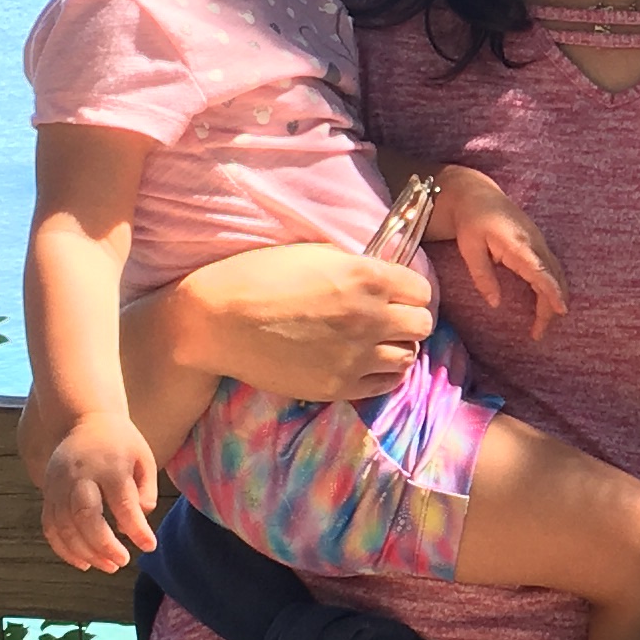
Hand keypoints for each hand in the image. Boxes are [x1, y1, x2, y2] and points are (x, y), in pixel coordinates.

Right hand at [42, 412, 161, 570]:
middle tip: (122, 561)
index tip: (149, 545)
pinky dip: (64, 549)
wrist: (82, 420)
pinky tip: (84, 563)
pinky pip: (50, 527)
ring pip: (64, 526)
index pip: (122, 502)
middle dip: (103, 544)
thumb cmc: (120, 443)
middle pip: (85, 516)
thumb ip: (146, 490)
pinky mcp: (47, 494)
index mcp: (109, 464)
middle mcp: (79, 475)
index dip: (136, 528)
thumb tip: (137, 522)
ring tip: (109, 566)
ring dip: (85, 552)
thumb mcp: (143, 458)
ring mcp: (58, 485)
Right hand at [168, 243, 435, 403]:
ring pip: (408, 357)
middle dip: (409, 319)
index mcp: (366, 277)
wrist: (217, 322)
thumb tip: (381, 277)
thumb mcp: (314, 253)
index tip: (395, 294)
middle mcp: (370, 318)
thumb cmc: (258, 276)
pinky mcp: (338, 386)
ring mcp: (356, 356)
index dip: (408, 291)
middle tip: (388, 318)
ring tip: (376, 343)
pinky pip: (384, 385)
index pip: (421, 290)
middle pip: (422, 325)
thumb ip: (356, 266)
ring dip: (397, 348)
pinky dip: (381, 374)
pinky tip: (364, 363)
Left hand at [434, 170, 566, 335]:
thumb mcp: (469, 249)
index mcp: (518, 244)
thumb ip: (483, 276)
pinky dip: (553, 287)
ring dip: (554, 298)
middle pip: (553, 277)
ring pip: (556, 274)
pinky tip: (546, 303)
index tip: (561, 310)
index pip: (540, 272)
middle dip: (551, 306)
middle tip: (538, 333)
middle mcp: (535, 243)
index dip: (552, 292)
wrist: (477, 195)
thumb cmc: (471, 221)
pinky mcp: (538, 244)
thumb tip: (496, 304)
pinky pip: (551, 269)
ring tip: (542, 324)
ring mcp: (539, 242)